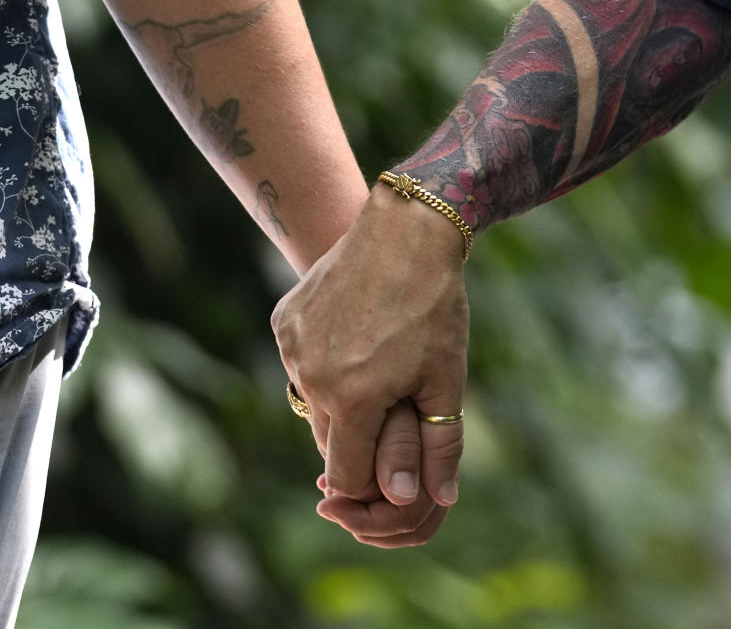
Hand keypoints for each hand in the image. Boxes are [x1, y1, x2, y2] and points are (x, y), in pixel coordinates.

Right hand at [272, 183, 467, 524]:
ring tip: (377, 363)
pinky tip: (354, 334)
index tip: (392, 468)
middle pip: (329, 442)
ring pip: (314, 402)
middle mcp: (312, 377)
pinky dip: (324, 364)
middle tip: (394, 402)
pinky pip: (301, 364)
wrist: (404, 230)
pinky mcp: (284, 321)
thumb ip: (439, 446)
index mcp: (353, 399)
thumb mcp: (447, 379)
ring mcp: (292, 347)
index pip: (345, 477)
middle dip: (361, 439)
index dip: (371, 484)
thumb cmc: (434, 307)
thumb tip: (436, 500)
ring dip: (341, 401)